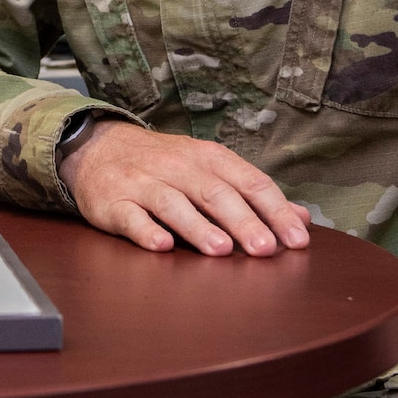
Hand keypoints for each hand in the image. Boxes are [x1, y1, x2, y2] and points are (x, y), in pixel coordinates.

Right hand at [59, 120, 309, 256]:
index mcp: (207, 157)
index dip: (274, 209)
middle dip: (243, 221)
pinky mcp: (113, 202)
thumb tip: (301, 218)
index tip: (297, 238)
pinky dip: (146, 231)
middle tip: (265, 249)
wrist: (95, 147)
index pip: (248, 181)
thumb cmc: (161, 163)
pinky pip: (131, 217)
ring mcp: (143, 183)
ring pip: (173, 203)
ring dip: (198, 227)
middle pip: (214, 192)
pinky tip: (162, 246)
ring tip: (221, 250)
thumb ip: (252, 193)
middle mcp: (177, 166)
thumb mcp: (208, 168)